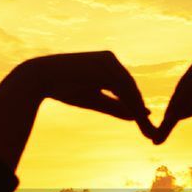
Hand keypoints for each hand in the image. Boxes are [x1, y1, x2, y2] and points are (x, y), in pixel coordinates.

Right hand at [12, 51, 156, 140]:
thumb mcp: (94, 100)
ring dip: (138, 110)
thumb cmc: (64, 88)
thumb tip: (137, 116)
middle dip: (140, 111)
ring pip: (128, 88)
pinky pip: (121, 86)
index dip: (136, 106)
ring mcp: (108, 60)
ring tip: (146, 129)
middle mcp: (110, 60)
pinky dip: (130, 103)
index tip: (145, 122)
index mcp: (108, 65)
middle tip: (151, 132)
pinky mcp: (105, 63)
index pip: (126, 88)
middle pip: (131, 88)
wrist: (40, 77)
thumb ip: (114, 107)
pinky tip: (136, 117)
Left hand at [153, 55, 191, 143]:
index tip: (166, 124)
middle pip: (180, 92)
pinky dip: (185, 109)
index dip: (173, 108)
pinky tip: (177, 120)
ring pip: (185, 94)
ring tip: (164, 130)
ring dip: (173, 114)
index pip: (182, 90)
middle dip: (170, 113)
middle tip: (160, 132)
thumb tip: (175, 117)